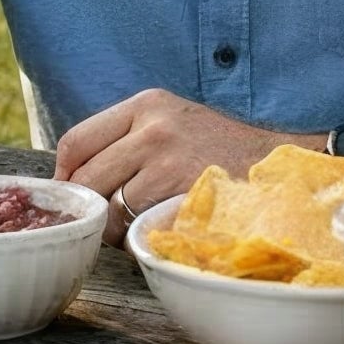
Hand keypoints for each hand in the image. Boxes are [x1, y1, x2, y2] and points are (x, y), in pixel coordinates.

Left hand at [54, 89, 313, 245]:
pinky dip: (138, 238)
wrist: (278, 165)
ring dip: (114, 229)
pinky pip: (138, 228)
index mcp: (145, 105)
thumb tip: (74, 175)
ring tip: (134, 228)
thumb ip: (127, 138)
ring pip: (110, 208)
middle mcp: (153, 128)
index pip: (77, 140)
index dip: (65, 175)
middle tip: (98, 222)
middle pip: (86, 177)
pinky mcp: (185, 195)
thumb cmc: (219, 149)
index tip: (69, 194)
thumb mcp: (172, 121)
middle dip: (87, 207)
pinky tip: (156, 232)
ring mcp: (169, 162)